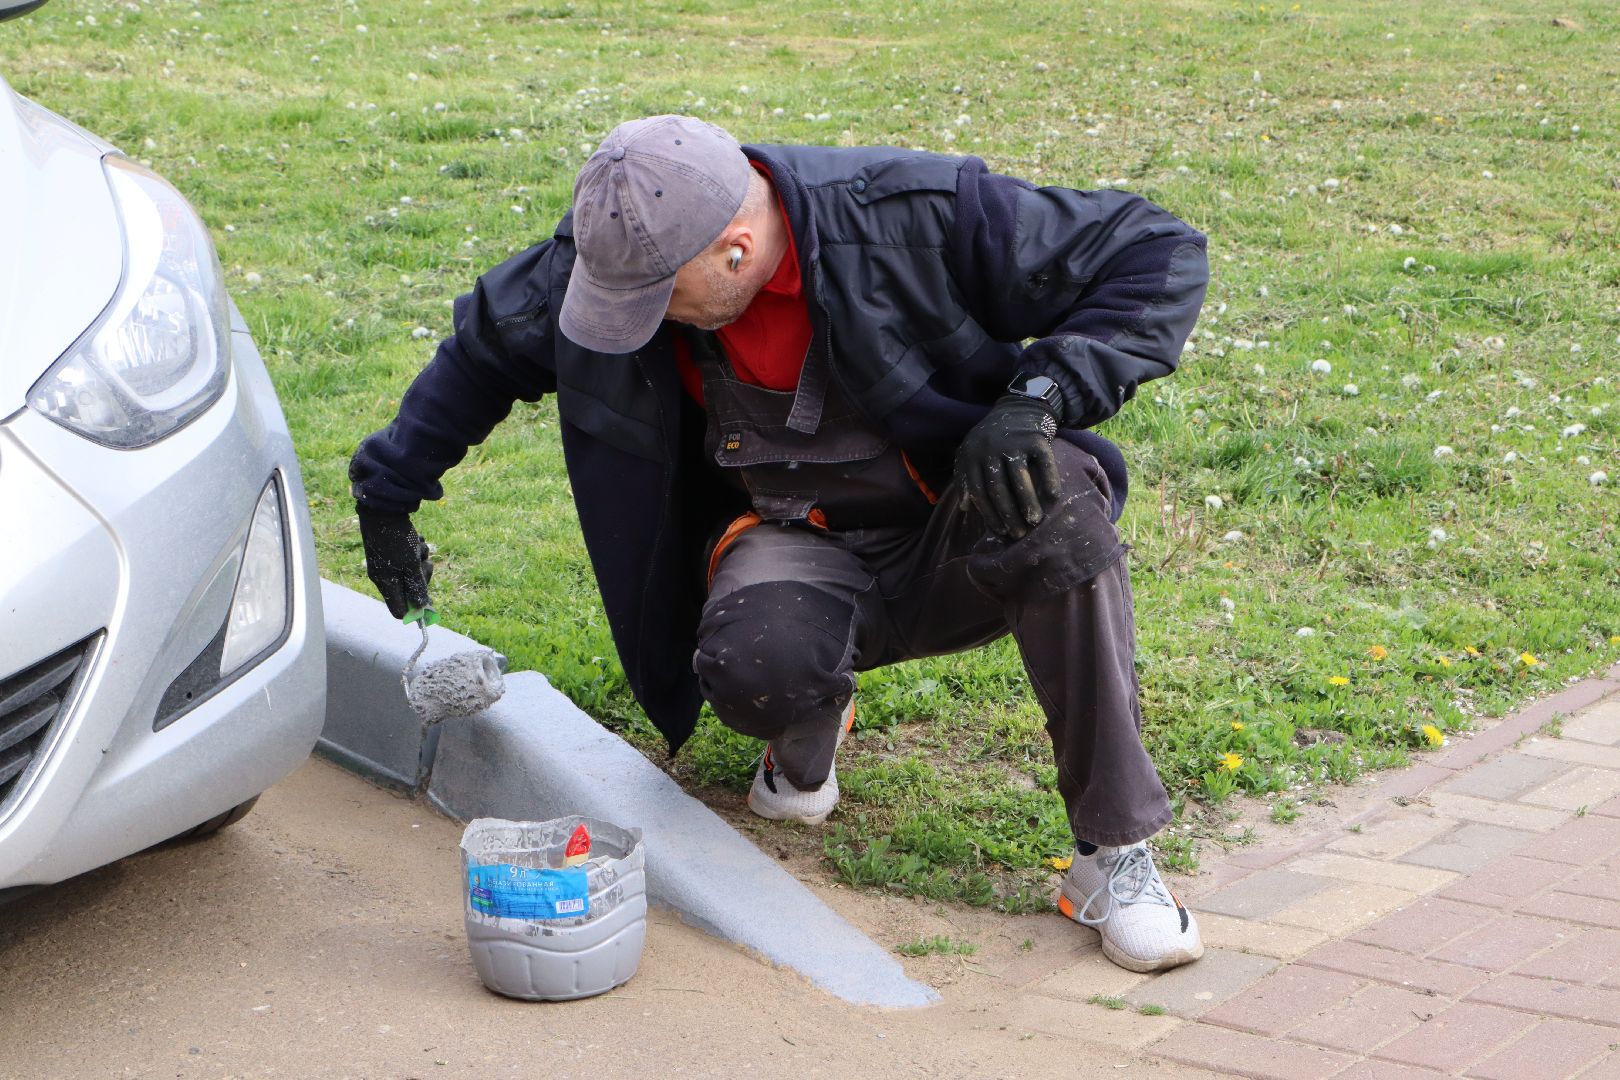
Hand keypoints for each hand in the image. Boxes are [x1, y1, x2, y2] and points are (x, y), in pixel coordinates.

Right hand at [356, 506, 433, 618]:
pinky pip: (410, 558)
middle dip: (421, 577)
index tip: (431, 603)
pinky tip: (416, 539)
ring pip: (412, 571)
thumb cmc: (396, 539)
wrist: (384, 509)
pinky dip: (416, 550)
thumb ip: (416, 588)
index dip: (415, 609)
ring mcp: (387, 563)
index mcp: (384, 583)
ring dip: (421, 560)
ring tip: (419, 546)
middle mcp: (383, 576)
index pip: (398, 610)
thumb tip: (422, 610)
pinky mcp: (393, 551)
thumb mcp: (410, 565)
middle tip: (425, 564)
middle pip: (409, 590)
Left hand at [953, 395, 1062, 539]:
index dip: (989, 513)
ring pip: (1020, 479)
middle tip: (1019, 533)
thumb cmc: (993, 439)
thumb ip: (965, 478)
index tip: (1000, 530)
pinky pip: (1044, 463)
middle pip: (998, 488)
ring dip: (1028, 502)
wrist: (1018, 407)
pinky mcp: (1036, 438)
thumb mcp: (971, 453)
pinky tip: (1053, 498)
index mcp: (973, 456)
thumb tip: (964, 508)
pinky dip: (1049, 481)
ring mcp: (1014, 443)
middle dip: (1008, 514)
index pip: (979, 491)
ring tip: (1034, 521)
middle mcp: (991, 449)